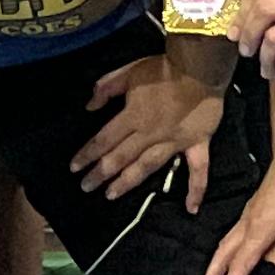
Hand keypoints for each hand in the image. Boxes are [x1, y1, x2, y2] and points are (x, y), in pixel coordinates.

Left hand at [74, 52, 221, 205]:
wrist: (200, 67)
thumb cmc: (163, 68)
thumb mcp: (128, 71)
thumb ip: (106, 88)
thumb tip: (89, 106)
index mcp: (133, 116)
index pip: (104, 139)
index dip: (87, 154)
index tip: (74, 168)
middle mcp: (150, 134)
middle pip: (120, 157)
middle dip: (101, 173)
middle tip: (86, 187)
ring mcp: (174, 142)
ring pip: (147, 166)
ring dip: (128, 182)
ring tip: (111, 195)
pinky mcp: (197, 144)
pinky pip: (199, 170)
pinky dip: (196, 189)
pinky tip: (191, 208)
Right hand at [204, 156, 274, 274]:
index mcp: (258, 229)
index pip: (240, 264)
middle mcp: (248, 223)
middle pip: (223, 254)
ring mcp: (250, 214)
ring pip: (226, 242)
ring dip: (218, 262)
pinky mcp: (255, 208)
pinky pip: (234, 234)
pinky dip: (228, 249)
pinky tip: (236, 251)